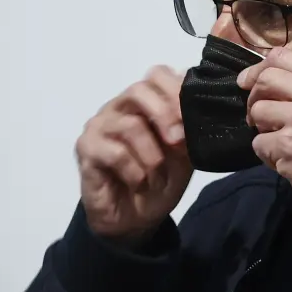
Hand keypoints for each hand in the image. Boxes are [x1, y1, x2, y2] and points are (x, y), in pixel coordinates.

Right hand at [76, 67, 192, 245]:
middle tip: (178, 142)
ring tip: (157, 174)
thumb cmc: (161, 180)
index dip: (176, 89)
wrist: (135, 218)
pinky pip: (115, 152)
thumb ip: (192, 129)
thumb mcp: (186, 154)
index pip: (157, 74)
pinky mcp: (86, 149)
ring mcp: (99, 126)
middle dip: (165, 114)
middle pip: (138, 90)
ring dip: (152, 155)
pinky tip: (139, 182)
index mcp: (146, 103)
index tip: (192, 116)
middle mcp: (119, 108)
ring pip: (130, 125)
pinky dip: (135, 171)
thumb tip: (205, 108)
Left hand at [238, 46, 291, 199]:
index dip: (258, 68)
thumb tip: (260, 77)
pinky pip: (258, 143)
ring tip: (282, 141)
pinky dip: (267, 155)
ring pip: (258, 112)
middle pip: (264, 80)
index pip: (281, 56)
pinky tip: (286, 160)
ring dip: (262, 129)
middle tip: (260, 116)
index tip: (248, 81)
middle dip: (254, 98)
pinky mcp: (289, 145)